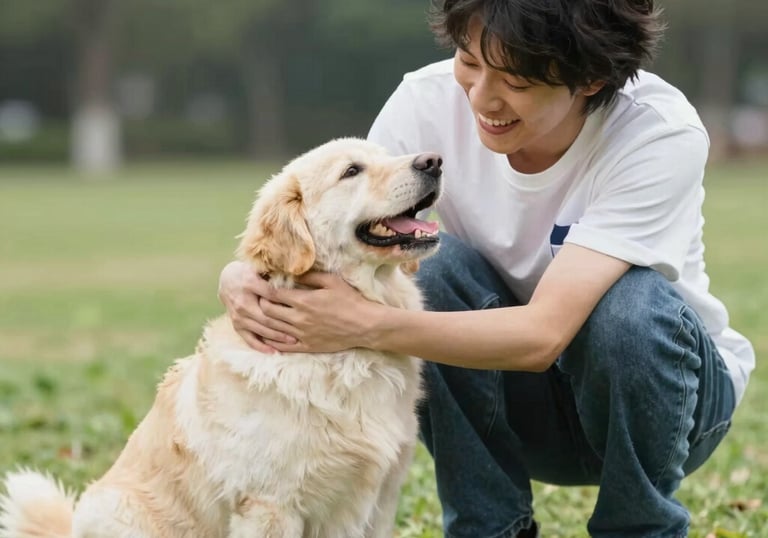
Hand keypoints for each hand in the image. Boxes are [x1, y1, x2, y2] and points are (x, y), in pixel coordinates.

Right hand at [217, 260, 296, 352]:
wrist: (227, 280)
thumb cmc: (250, 272)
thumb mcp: (261, 267)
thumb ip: (275, 272)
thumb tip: (297, 273)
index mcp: (249, 283)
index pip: (271, 294)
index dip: (287, 301)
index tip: (303, 308)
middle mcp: (242, 301)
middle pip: (266, 316)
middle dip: (285, 325)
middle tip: (302, 331)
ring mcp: (238, 316)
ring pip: (260, 329)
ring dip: (277, 337)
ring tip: (293, 341)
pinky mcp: (236, 325)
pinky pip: (249, 339)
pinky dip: (261, 347)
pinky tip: (274, 352)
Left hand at [257, 271, 381, 353]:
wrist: (365, 325)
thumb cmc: (350, 300)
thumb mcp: (332, 281)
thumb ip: (310, 275)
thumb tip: (292, 271)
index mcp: (303, 301)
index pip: (272, 293)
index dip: (262, 287)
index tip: (259, 282)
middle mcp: (298, 319)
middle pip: (267, 310)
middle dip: (260, 302)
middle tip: (259, 297)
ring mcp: (301, 335)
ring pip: (272, 328)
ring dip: (263, 320)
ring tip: (260, 313)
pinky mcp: (307, 347)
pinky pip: (283, 346)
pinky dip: (271, 341)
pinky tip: (267, 336)